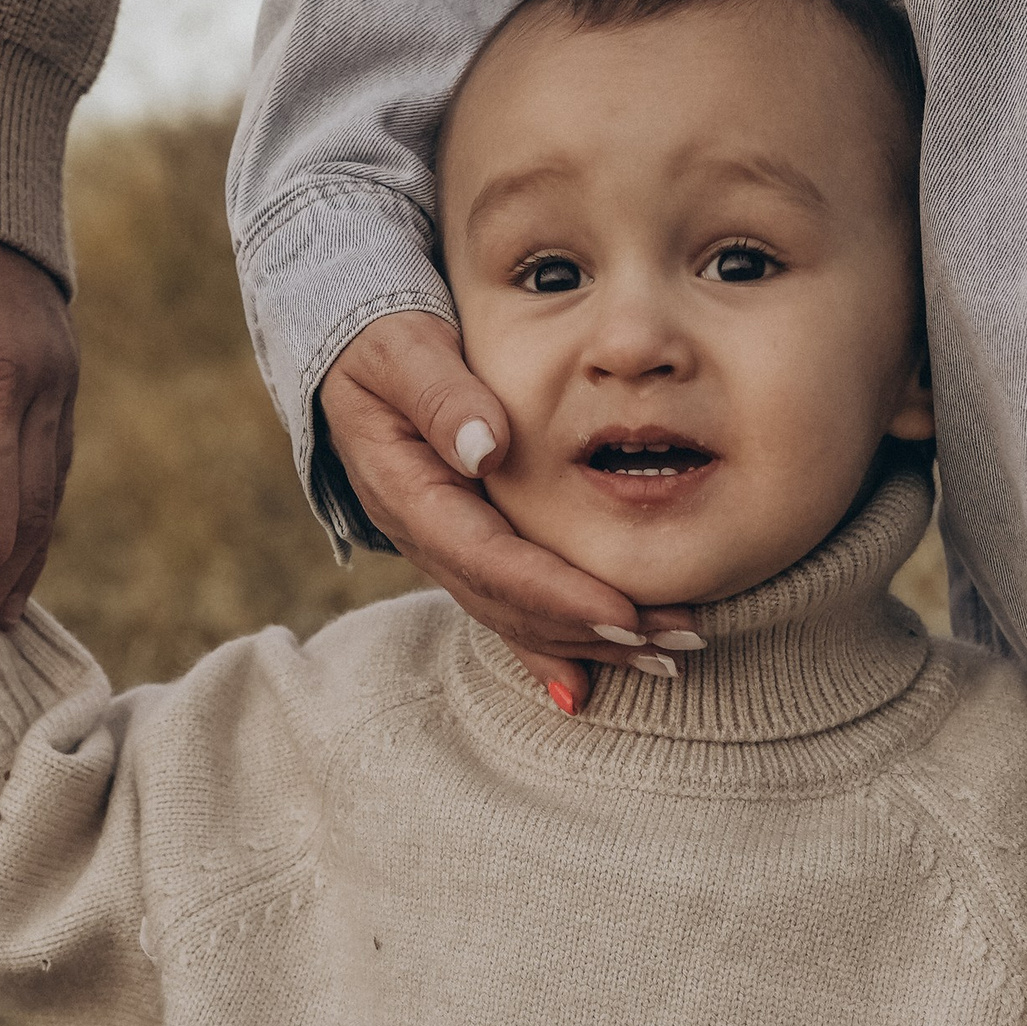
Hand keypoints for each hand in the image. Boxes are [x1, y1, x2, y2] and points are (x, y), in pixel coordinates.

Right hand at [320, 312, 695, 706]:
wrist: (351, 354)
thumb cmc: (382, 343)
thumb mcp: (400, 350)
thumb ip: (441, 395)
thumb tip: (486, 450)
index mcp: (409, 493)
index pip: (487, 559)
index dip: (553, 592)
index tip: (621, 612)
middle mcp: (426, 536)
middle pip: (510, 603)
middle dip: (592, 630)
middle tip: (675, 639)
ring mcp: (445, 547)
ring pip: (515, 614)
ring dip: (590, 642)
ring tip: (668, 653)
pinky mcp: (466, 547)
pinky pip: (509, 605)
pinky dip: (551, 644)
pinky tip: (591, 682)